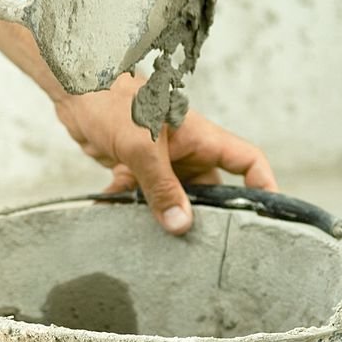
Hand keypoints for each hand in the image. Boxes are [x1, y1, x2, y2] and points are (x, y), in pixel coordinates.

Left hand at [56, 71, 276, 235]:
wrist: (73, 91)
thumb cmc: (113, 102)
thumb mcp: (141, 147)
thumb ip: (161, 187)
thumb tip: (181, 226)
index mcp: (203, 139)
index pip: (248, 163)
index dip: (264, 186)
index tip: (268, 217)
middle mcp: (188, 153)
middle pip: (213, 193)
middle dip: (207, 218)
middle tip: (204, 249)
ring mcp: (163, 164)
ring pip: (176, 201)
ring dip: (164, 217)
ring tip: (158, 241)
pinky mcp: (137, 172)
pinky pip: (143, 199)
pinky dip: (130, 209)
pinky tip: (114, 213)